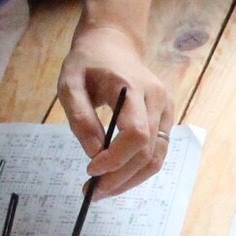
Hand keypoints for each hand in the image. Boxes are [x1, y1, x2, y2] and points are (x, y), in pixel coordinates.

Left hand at [57, 19, 170, 196]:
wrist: (113, 43)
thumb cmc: (87, 63)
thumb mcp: (69, 84)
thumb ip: (80, 118)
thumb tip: (93, 153)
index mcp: (132, 87)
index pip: (135, 133)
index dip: (116, 158)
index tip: (90, 170)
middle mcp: (157, 99)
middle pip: (148, 151)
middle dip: (120, 177)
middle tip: (92, 192)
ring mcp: (166, 109)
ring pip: (157, 158)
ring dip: (131, 180)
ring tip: (104, 190)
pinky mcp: (167, 118)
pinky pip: (158, 153)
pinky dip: (139, 171)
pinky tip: (118, 177)